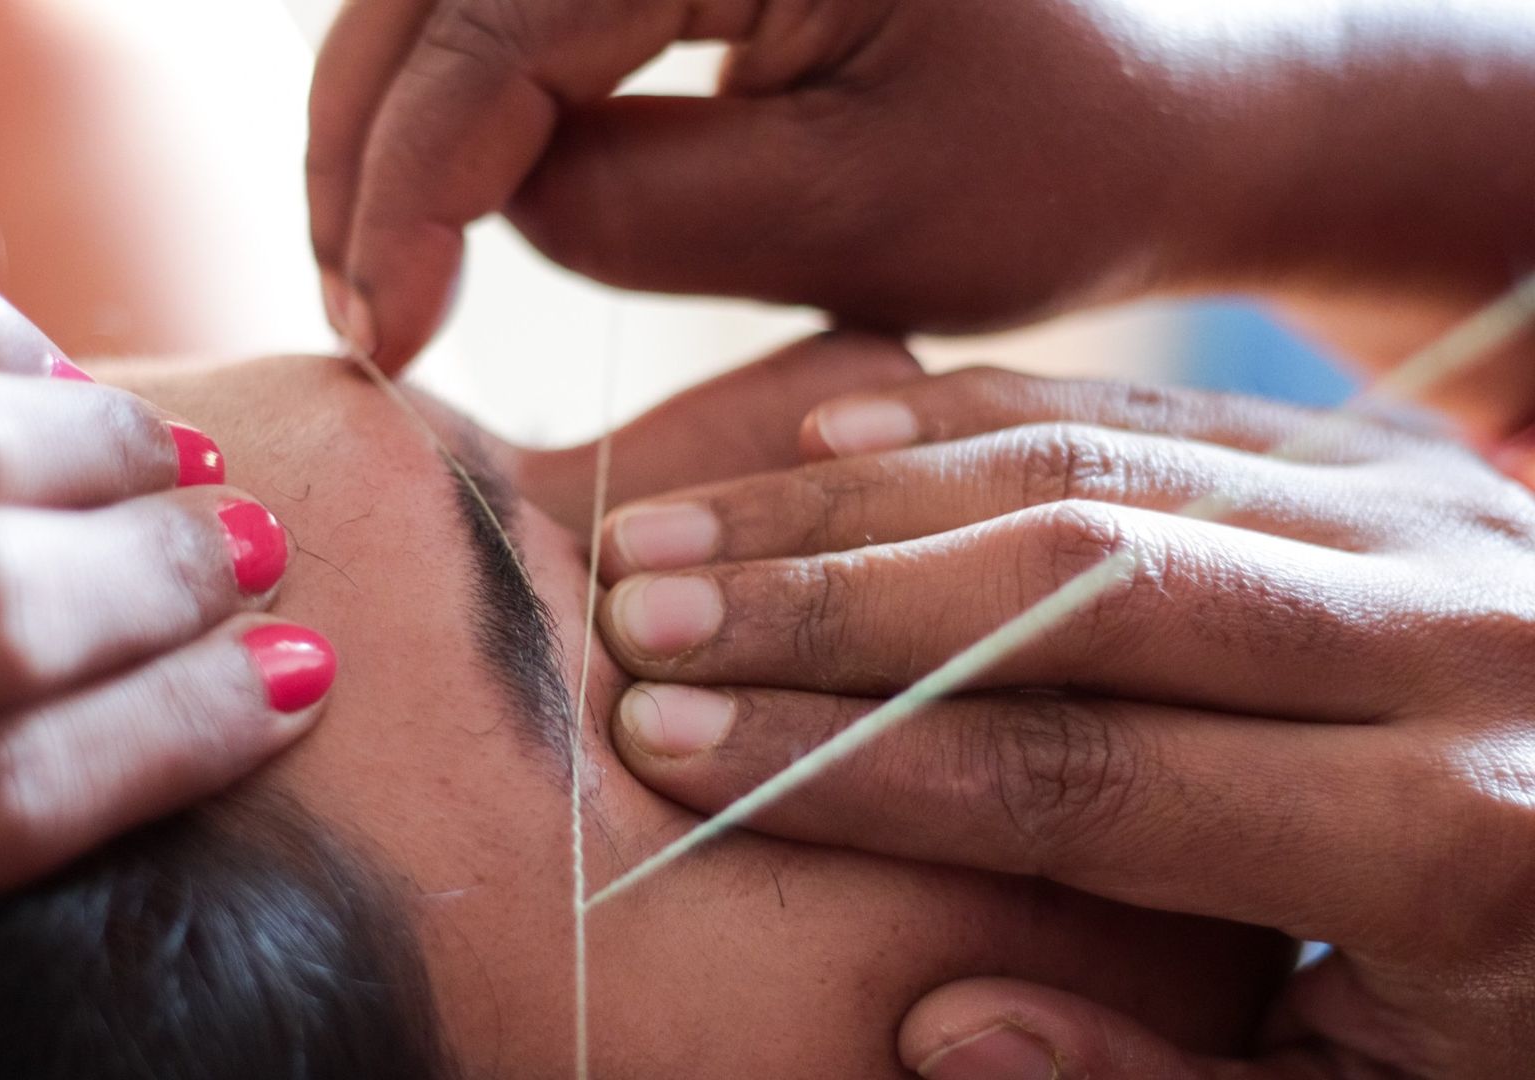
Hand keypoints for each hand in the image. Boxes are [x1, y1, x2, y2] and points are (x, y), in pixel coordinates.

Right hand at [308, 0, 1226, 369]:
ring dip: (398, 116)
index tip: (385, 342)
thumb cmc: (1059, 164)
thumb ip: (632, 205)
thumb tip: (476, 199)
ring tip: (388, 271)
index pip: (501, 29)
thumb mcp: (851, 217)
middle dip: (370, 145)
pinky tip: (451, 193)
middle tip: (363, 316)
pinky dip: (466, 90)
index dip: (408, 190)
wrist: (1174, 103)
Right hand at [593, 363, 1534, 1077]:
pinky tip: (824, 425)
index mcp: (1457, 838)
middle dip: (827, 599)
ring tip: (682, 528)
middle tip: (634, 613)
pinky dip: (967, 411)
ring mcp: (1416, 512)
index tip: (676, 747)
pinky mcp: (1381, 454)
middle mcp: (1445, 636)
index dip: (860, 762)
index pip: (1092, 779)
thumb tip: (944, 1030)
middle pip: (1074, 584)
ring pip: (1087, 464)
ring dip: (860, 495)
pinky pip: (1143, 403)